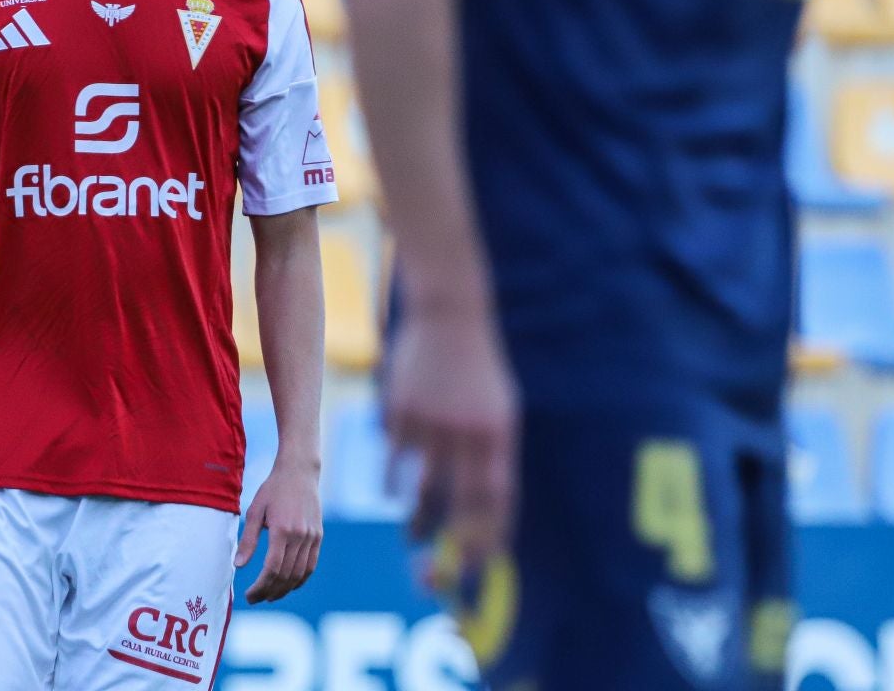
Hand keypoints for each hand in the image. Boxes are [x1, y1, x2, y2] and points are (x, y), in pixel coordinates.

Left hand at [236, 460, 322, 602]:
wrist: (299, 472)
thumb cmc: (273, 490)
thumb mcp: (255, 511)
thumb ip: (248, 540)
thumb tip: (238, 565)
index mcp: (282, 529)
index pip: (272, 568)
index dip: (260, 586)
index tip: (249, 595)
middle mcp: (300, 536)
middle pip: (286, 575)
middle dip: (269, 592)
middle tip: (255, 599)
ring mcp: (312, 537)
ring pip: (299, 574)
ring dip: (284, 590)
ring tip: (269, 596)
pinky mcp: (318, 537)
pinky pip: (310, 566)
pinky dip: (299, 580)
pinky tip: (287, 585)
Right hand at [381, 305, 517, 575]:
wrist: (448, 318)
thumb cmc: (478, 375)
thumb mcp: (500, 413)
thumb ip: (492, 461)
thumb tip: (485, 519)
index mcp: (499, 435)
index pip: (497, 500)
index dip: (488, 538)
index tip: (477, 568)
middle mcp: (467, 432)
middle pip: (457, 503)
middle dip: (447, 547)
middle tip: (433, 574)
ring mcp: (431, 422)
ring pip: (419, 489)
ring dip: (416, 521)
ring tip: (414, 536)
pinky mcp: (400, 412)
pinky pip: (394, 461)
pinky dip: (393, 482)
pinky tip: (394, 490)